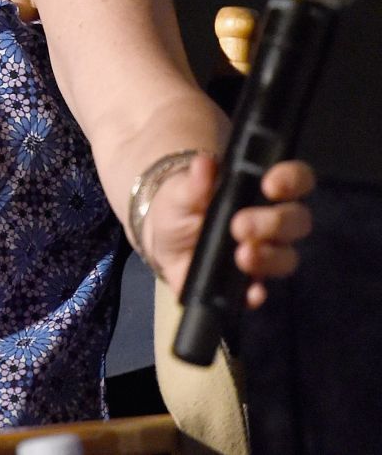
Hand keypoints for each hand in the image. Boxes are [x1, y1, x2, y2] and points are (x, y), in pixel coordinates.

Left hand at [144, 154, 314, 307]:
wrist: (160, 238)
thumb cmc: (181, 204)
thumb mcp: (181, 190)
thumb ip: (196, 181)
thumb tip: (204, 164)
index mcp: (263, 190)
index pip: (297, 179)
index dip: (293, 180)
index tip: (270, 185)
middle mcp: (273, 222)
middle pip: (297, 221)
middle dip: (274, 223)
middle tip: (240, 225)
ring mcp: (265, 253)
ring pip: (287, 257)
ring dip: (269, 257)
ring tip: (242, 255)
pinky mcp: (248, 283)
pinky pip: (262, 292)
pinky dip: (258, 294)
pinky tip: (251, 292)